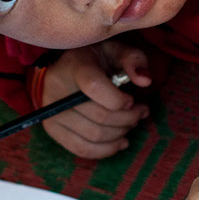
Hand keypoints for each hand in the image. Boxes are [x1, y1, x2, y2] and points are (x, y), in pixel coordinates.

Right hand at [39, 41, 151, 158]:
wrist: (62, 68)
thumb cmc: (94, 59)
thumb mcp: (115, 50)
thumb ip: (133, 60)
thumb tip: (145, 81)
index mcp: (74, 67)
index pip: (95, 87)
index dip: (119, 99)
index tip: (131, 99)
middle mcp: (59, 91)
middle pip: (99, 116)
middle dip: (128, 118)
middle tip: (141, 112)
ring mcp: (53, 113)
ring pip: (94, 135)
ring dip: (121, 133)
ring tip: (131, 123)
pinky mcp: (53, 130)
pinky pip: (82, 149)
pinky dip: (106, 150)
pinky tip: (121, 141)